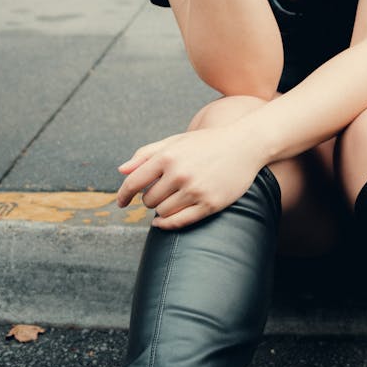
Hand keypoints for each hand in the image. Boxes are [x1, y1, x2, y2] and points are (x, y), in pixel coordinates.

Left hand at [116, 127, 265, 229]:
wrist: (245, 144)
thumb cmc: (207, 143)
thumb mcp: (176, 142)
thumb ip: (147, 154)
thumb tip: (121, 171)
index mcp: (168, 156)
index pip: (134, 182)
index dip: (123, 195)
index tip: (121, 203)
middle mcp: (180, 173)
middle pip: (148, 200)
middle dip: (150, 199)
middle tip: (161, 193)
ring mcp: (195, 190)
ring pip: (162, 213)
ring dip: (161, 210)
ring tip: (171, 200)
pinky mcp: (210, 203)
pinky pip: (179, 222)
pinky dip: (167, 224)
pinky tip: (162, 222)